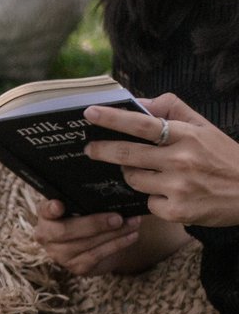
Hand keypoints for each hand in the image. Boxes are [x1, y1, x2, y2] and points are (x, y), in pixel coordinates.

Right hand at [32, 199, 142, 275]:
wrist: (99, 242)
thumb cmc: (91, 215)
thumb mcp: (87, 205)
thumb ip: (89, 199)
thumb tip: (113, 189)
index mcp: (47, 215)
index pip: (44, 210)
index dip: (50, 209)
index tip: (58, 205)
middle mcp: (47, 236)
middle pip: (64, 231)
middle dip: (93, 224)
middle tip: (118, 218)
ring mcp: (59, 254)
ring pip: (84, 244)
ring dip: (113, 234)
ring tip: (133, 223)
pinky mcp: (75, 267)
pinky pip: (96, 255)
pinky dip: (117, 244)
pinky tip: (131, 236)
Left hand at [84, 94, 238, 227]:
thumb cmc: (223, 156)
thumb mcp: (204, 127)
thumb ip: (172, 110)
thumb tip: (139, 102)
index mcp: (187, 135)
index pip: (142, 124)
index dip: (113, 118)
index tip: (90, 113)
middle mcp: (180, 160)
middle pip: (127, 155)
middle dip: (102, 150)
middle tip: (89, 149)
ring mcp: (176, 187)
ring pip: (134, 179)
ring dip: (133, 174)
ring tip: (152, 172)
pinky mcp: (175, 211)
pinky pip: (148, 203)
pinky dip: (153, 198)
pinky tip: (171, 195)